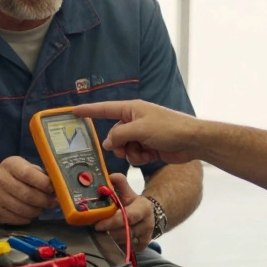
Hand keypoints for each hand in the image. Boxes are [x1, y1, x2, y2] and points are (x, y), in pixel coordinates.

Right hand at [0, 156, 56, 224]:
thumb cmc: (12, 177)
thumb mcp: (23, 167)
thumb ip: (39, 174)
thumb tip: (57, 186)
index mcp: (10, 165)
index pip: (29, 174)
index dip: (43, 184)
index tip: (52, 189)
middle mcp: (0, 180)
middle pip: (28, 195)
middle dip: (44, 201)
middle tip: (52, 202)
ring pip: (24, 210)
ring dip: (37, 211)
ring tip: (40, 207)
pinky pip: (18, 219)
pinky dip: (27, 218)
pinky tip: (28, 213)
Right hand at [71, 100, 201, 165]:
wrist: (192, 142)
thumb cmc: (169, 128)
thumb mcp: (140, 129)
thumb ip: (120, 135)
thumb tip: (108, 143)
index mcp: (132, 109)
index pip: (105, 109)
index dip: (88, 111)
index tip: (73, 111)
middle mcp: (135, 120)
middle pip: (114, 135)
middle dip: (118, 144)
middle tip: (125, 149)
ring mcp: (142, 134)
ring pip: (123, 147)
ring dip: (130, 153)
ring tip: (143, 152)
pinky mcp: (149, 146)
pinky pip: (134, 154)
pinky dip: (139, 157)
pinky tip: (150, 155)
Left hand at [93, 173, 153, 253]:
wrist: (149, 215)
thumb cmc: (133, 203)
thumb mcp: (128, 192)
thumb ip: (119, 182)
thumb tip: (108, 176)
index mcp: (143, 208)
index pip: (128, 217)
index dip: (112, 221)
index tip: (97, 225)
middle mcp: (147, 223)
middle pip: (125, 231)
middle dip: (109, 231)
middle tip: (96, 229)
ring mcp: (146, 236)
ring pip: (125, 241)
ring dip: (112, 239)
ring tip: (103, 234)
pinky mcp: (143, 246)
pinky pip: (127, 249)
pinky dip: (118, 245)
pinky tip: (112, 240)